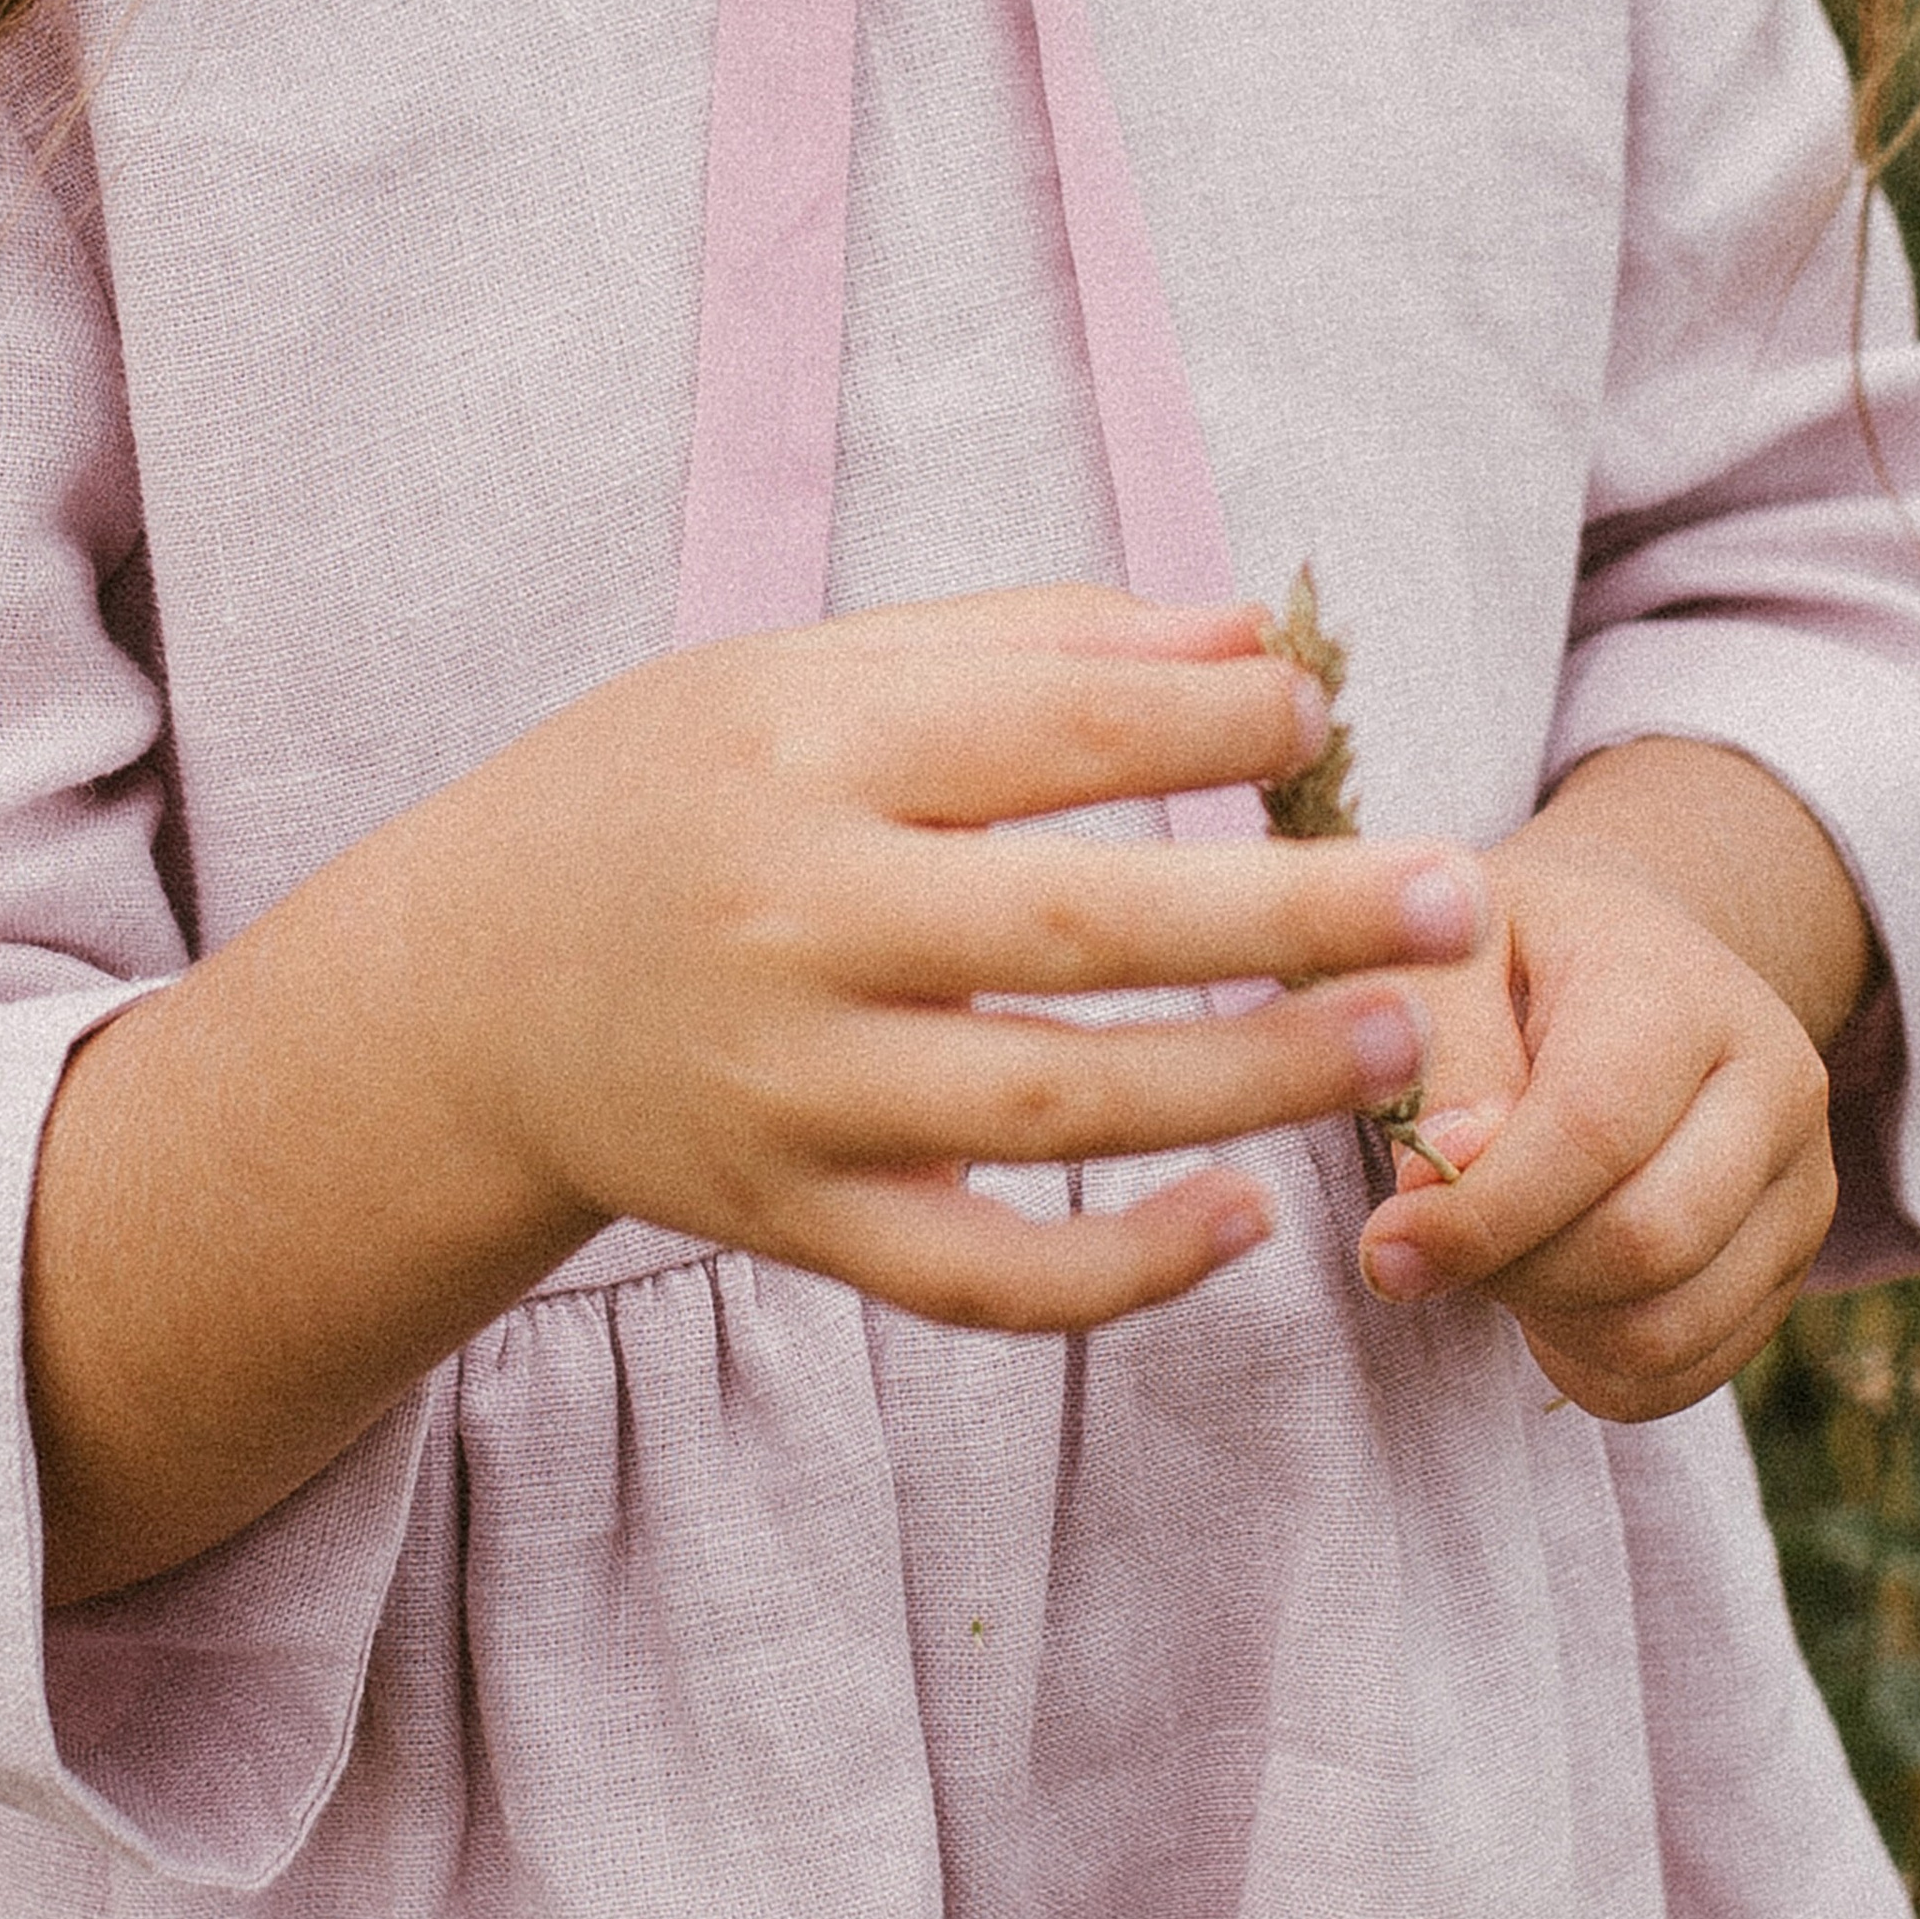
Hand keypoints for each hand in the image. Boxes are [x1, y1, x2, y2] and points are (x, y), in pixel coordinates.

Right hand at [425, 583, 1487, 1334]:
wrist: (465, 993)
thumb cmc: (668, 796)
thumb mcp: (804, 672)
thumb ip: (1030, 648)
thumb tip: (1253, 643)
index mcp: (804, 751)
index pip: (1049, 730)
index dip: (1211, 723)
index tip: (1321, 716)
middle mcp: (796, 922)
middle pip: (1084, 926)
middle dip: (1293, 916)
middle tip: (1454, 894)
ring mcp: (793, 1091)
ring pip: (1059, 1107)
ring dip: (1250, 1082)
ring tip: (1402, 1040)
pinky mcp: (793, 1219)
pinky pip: (978, 1275)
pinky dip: (1118, 1270)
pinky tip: (1240, 1221)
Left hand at [1354, 786, 1846, 1422]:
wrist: (1630, 963)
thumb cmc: (1514, 956)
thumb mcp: (1451, 957)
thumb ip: (1440, 1052)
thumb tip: (1444, 1170)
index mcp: (1685, 988)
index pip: (1594, 1132)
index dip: (1482, 1213)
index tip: (1385, 1244)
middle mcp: (1777, 1083)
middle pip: (1646, 1243)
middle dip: (1510, 1273)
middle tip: (1430, 1247)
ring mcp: (1802, 1180)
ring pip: (1666, 1329)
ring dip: (1546, 1324)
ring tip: (1491, 1258)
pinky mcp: (1792, 1261)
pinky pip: (1685, 1373)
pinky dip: (1589, 1364)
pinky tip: (1545, 1294)